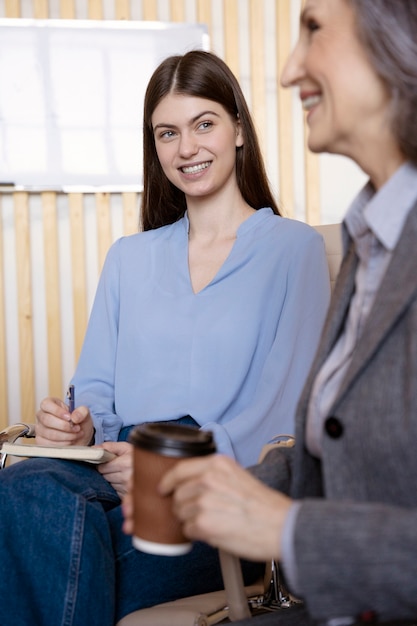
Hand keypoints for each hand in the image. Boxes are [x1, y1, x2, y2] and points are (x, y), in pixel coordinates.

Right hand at [36, 397, 94, 445]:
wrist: (80, 436)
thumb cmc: (79, 422)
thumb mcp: (84, 413)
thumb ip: (82, 411)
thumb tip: (75, 417)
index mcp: (50, 404)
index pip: (46, 404)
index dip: (57, 411)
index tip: (69, 417)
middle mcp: (42, 415)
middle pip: (47, 420)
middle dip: (64, 426)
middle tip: (76, 428)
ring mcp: (40, 429)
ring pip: (50, 433)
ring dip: (66, 436)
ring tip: (76, 434)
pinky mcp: (41, 441)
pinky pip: (49, 444)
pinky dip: (63, 443)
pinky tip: (70, 441)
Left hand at [97, 442, 132, 497]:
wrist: (152, 466)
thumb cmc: (137, 456)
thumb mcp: (125, 447)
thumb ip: (108, 446)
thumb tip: (92, 449)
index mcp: (125, 464)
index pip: (102, 467)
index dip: (104, 463)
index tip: (108, 461)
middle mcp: (126, 478)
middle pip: (105, 477)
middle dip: (107, 472)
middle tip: (116, 467)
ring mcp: (127, 489)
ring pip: (109, 484)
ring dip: (112, 480)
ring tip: (121, 473)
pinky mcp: (127, 495)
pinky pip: (115, 491)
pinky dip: (117, 486)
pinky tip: (123, 481)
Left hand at [158, 454, 292, 561]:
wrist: (281, 526)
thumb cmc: (264, 506)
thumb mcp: (238, 476)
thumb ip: (213, 475)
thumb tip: (189, 484)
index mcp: (217, 464)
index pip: (179, 469)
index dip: (168, 481)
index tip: (164, 488)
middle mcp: (208, 478)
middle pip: (177, 493)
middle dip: (184, 505)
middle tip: (203, 512)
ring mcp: (204, 500)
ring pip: (180, 513)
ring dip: (192, 520)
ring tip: (214, 522)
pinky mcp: (204, 523)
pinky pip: (188, 530)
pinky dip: (198, 534)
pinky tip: (216, 531)